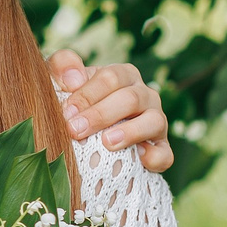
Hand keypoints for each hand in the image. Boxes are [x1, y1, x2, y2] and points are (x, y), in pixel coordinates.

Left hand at [46, 48, 173, 173]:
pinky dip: (155, 157)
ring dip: (130, 132)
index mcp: (123, 76)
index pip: (111, 78)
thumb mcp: (64, 81)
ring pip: (154, 121)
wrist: (87, 139)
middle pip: (130, 98)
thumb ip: (62, 66)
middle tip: (75, 130)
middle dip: (101, 114)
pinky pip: (165, 154)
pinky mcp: (160, 149)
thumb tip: (73, 79)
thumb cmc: (75, 104)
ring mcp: (156, 122)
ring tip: (106, 142)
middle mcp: (144, 95)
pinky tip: (140, 159)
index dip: (88, 94)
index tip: (67, 112)